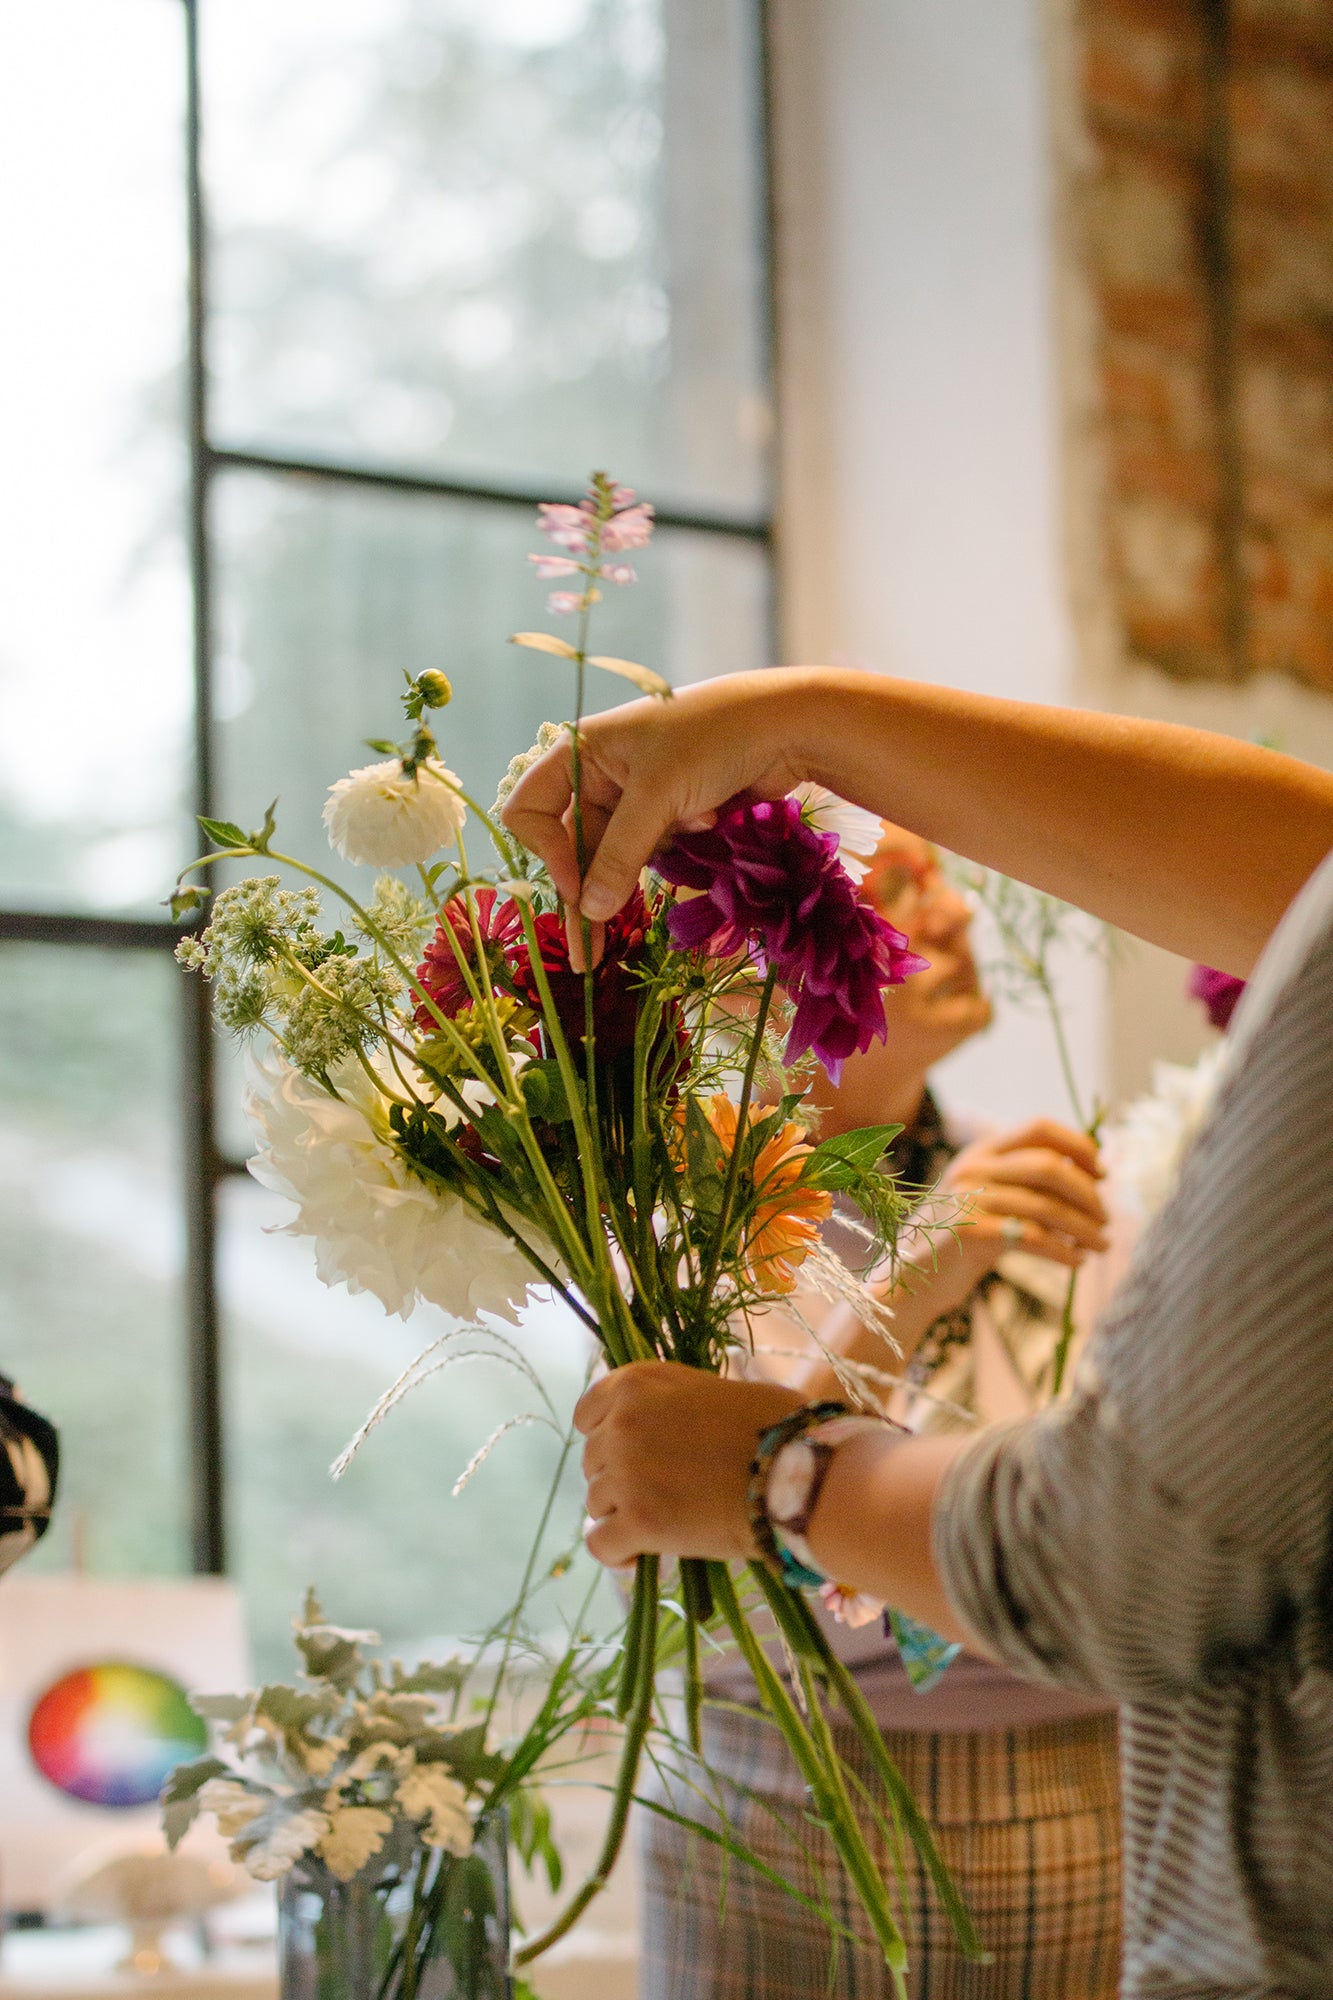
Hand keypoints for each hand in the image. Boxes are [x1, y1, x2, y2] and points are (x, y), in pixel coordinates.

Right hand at [501, 671, 817, 934]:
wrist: (788, 725)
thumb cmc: (713, 739)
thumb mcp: (659, 796)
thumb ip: (619, 856)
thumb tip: (589, 912)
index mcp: (580, 751)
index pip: (530, 811)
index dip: (547, 852)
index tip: (577, 887)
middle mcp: (599, 773)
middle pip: (572, 846)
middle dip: (586, 892)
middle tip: (588, 957)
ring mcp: (635, 797)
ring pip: (612, 856)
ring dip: (634, 874)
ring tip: (653, 889)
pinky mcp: (667, 814)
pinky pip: (648, 854)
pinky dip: (667, 858)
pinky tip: (707, 825)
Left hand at [575, 1360, 800, 1567]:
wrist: (800, 1473)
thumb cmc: (774, 1426)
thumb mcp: (712, 1391)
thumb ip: (672, 1405)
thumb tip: (660, 1427)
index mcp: (638, 1382)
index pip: (587, 1413)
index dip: (606, 1436)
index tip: (630, 1453)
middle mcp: (622, 1422)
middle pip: (593, 1461)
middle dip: (620, 1477)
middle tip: (661, 1491)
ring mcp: (626, 1473)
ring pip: (597, 1503)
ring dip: (623, 1514)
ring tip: (663, 1522)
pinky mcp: (638, 1522)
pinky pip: (601, 1544)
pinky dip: (617, 1553)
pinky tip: (639, 1555)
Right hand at [940, 1118, 1107, 1281]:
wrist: (910, 1276)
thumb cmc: (963, 1239)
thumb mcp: (991, 1199)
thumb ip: (1028, 1184)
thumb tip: (1095, 1179)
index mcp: (982, 1151)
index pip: (1039, 1128)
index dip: (1079, 1145)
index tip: (1103, 1174)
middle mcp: (974, 1167)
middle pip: (1049, 1166)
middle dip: (1088, 1194)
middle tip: (1106, 1220)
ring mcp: (969, 1198)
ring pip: (1046, 1206)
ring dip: (1084, 1229)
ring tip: (1102, 1246)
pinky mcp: (970, 1232)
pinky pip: (1032, 1237)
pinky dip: (1063, 1251)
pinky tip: (1077, 1263)